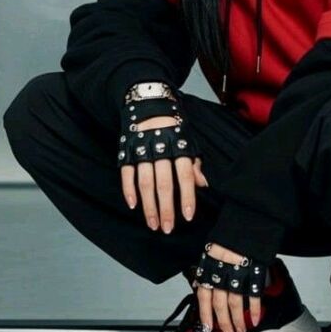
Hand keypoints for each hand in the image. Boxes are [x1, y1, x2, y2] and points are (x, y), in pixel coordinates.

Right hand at [120, 115, 208, 231]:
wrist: (149, 103)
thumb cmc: (174, 126)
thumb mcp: (189, 140)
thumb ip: (195, 164)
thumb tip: (203, 185)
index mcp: (179, 147)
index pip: (185, 176)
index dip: (187, 197)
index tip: (188, 216)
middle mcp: (160, 150)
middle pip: (164, 184)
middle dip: (166, 209)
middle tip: (168, 229)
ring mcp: (142, 151)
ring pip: (145, 183)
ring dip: (149, 206)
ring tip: (153, 224)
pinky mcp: (126, 152)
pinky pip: (126, 174)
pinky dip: (129, 191)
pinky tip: (133, 205)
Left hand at [195, 242, 262, 331]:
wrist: (246, 225)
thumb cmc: (228, 239)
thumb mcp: (211, 253)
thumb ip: (205, 271)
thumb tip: (198, 284)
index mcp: (209, 270)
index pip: (204, 297)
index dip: (205, 315)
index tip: (207, 328)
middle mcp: (221, 275)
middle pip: (220, 305)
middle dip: (223, 323)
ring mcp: (237, 276)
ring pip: (235, 305)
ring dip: (238, 321)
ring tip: (241, 330)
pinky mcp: (252, 275)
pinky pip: (253, 297)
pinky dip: (255, 310)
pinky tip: (255, 319)